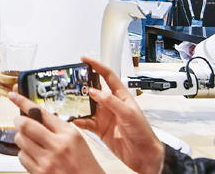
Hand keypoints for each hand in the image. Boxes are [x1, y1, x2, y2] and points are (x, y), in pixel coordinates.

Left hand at [8, 91, 105, 173]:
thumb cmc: (83, 163)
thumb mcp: (76, 139)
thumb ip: (56, 127)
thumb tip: (35, 116)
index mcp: (68, 133)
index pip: (41, 112)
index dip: (23, 102)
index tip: (13, 95)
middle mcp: (58, 146)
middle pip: (26, 125)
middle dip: (19, 121)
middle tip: (20, 122)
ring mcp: (48, 161)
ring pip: (21, 140)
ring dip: (22, 138)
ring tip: (31, 142)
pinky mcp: (40, 173)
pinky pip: (22, 157)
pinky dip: (24, 154)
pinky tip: (33, 155)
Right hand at [71, 57, 164, 173]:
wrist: (144, 156)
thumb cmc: (143, 133)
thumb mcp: (128, 113)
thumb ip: (110, 102)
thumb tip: (94, 91)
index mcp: (121, 96)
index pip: (107, 76)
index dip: (96, 66)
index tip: (84, 60)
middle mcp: (111, 104)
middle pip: (94, 90)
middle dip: (82, 86)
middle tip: (71, 83)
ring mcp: (105, 116)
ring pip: (88, 107)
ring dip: (79, 105)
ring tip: (70, 102)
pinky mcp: (100, 129)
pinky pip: (86, 122)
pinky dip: (79, 121)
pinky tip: (75, 120)